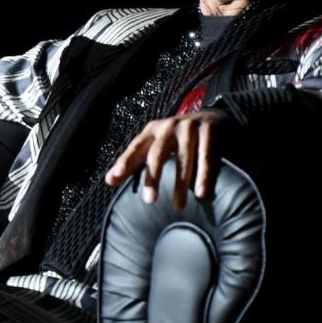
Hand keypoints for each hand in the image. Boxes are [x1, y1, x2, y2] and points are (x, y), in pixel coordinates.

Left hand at [103, 109, 229, 209]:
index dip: (124, 162)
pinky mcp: (209, 130)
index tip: (113, 178)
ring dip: (180, 183)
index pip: (135, 148)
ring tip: (178, 205)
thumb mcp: (154, 144)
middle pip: (157, 154)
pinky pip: (205, 155)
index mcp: (152, 131)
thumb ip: (134, 162)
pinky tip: (201, 192)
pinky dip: (203, 175)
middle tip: (150, 200)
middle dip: (152, 177)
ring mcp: (190, 127)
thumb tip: (109, 180)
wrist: (212, 117)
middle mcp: (168, 127)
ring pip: (183, 158)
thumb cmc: (177, 138)